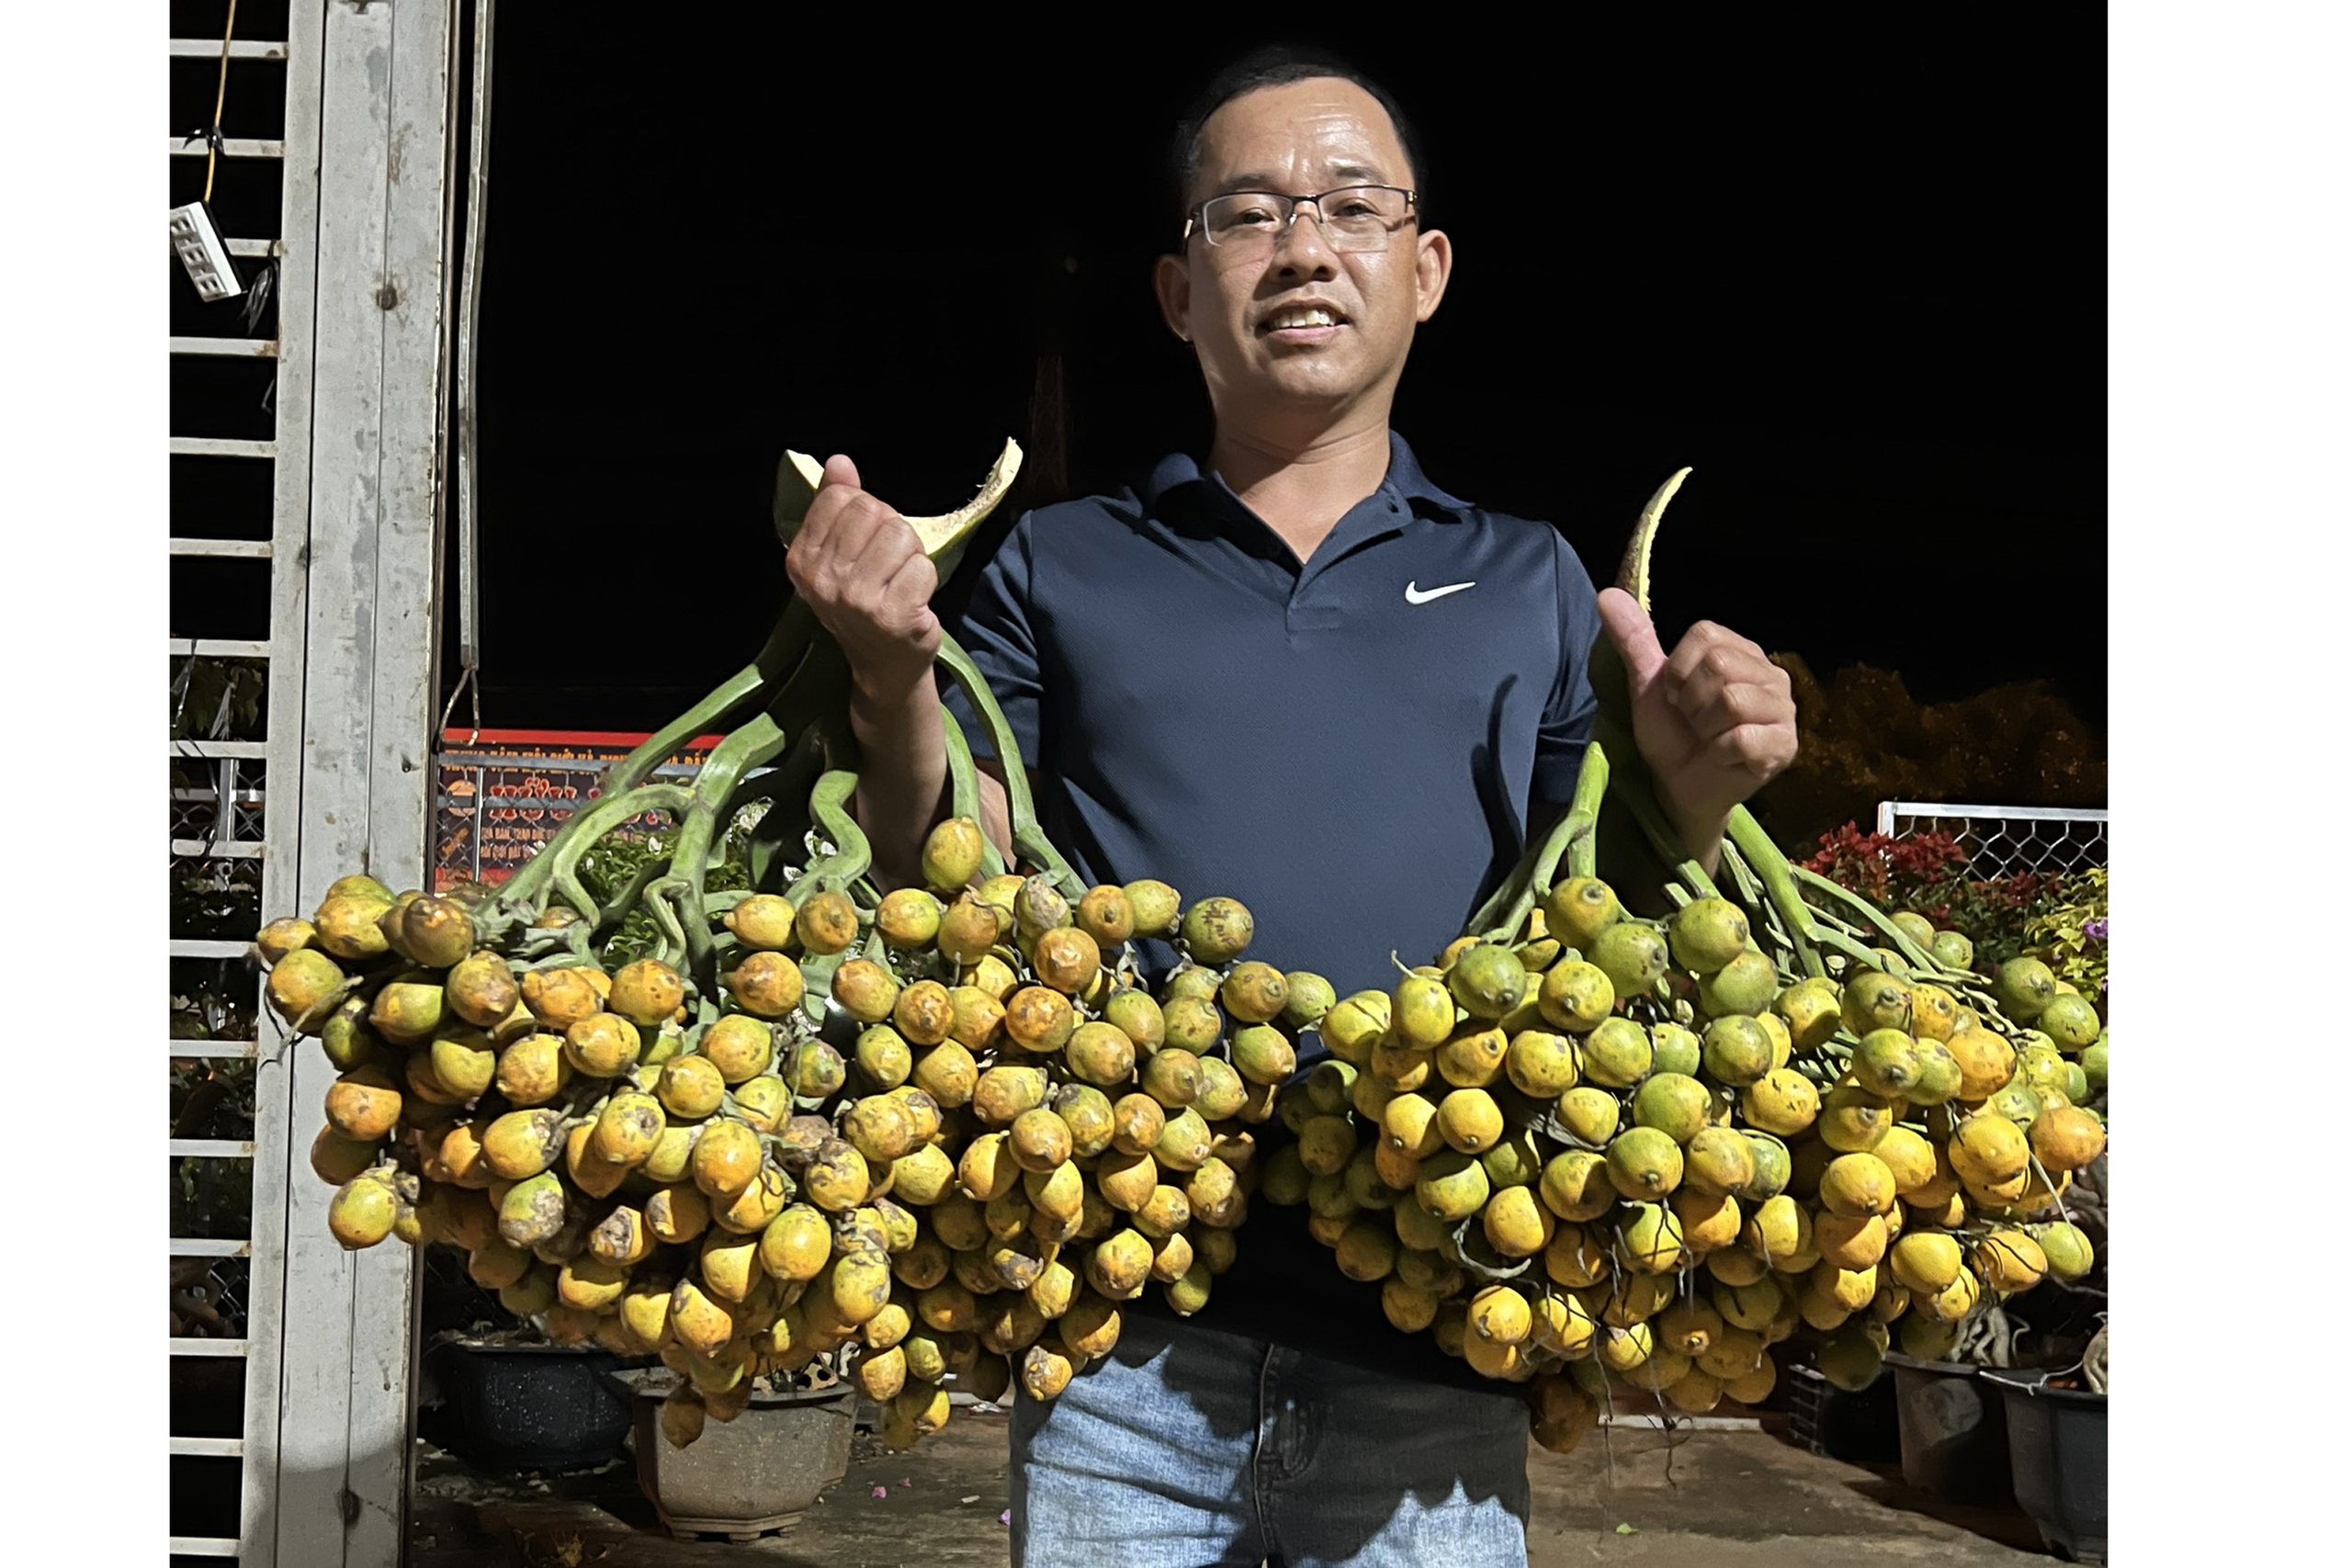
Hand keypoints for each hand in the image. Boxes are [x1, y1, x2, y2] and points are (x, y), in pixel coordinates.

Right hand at [783, 455, 941, 698]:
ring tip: (901, 582)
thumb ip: (837, 504)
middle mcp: (822, 579)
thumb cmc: (865, 603)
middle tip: (889, 566)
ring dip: (912, 556)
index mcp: (802, 559)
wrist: (882, 665)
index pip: (842, 498)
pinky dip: (926, 579)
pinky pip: (922, 566)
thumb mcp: (841, 553)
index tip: (867, 545)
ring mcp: (855, 600)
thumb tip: (839, 461)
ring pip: (901, 535)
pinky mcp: (891, 615)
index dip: (867, 512)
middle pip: (873, 512)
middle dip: (892, 531)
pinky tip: (913, 601)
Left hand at [1597, 588, 1797, 853]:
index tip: (1677, 697)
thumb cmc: (1672, 736)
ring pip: (1731, 700)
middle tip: (1694, 722)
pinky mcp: (1785, 745)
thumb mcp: (1648, 685)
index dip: (1678, 670)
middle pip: (1720, 665)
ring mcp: (1783, 710)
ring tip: (1708, 739)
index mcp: (1741, 651)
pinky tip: (1722, 758)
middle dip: (1691, 701)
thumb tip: (1606, 594)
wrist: (1679, 788)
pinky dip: (1719, 752)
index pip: (1705, 635)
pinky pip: (1741, 737)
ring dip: (1705, 728)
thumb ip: (1634, 639)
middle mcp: (1770, 674)